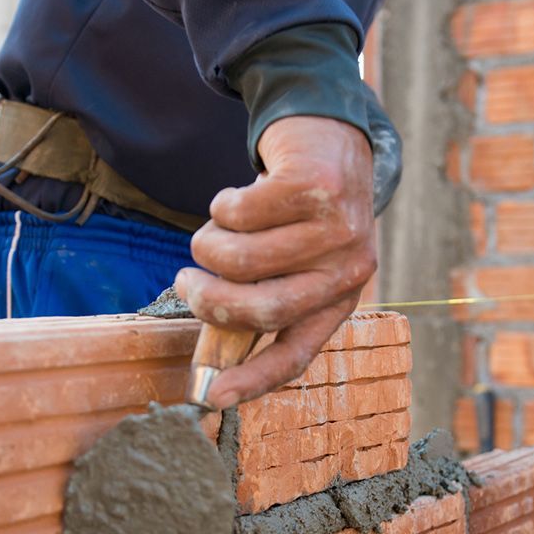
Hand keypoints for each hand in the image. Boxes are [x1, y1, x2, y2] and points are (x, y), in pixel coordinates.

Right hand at [176, 115, 376, 409]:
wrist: (330, 137)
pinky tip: (238, 195)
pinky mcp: (317, 186)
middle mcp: (347, 270)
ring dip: (208, 244)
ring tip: (214, 229)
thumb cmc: (298, 213)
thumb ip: (260, 301)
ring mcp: (338, 228)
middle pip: (261, 309)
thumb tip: (212, 360)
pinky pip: (239, 213)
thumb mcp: (293, 263)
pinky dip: (222, 205)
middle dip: (208, 300)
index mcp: (339, 300)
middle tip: (186, 281)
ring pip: (240, 259)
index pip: (296, 354)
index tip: (211, 395)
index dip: (253, 379)